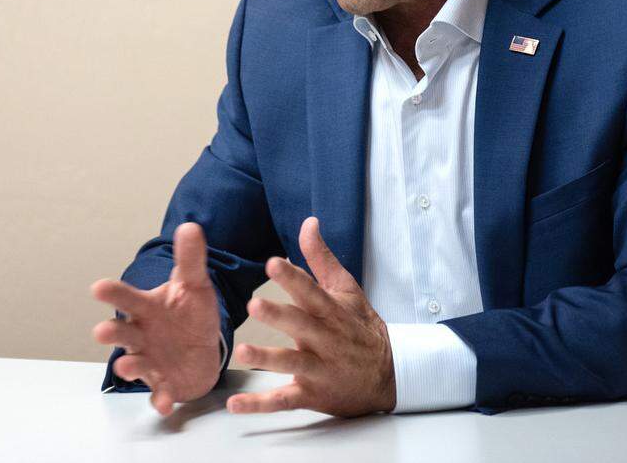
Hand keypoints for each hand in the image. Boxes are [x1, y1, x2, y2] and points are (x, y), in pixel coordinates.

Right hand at [91, 222, 220, 415]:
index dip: (113, 293)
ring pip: (135, 364)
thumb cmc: (189, 313)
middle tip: (101, 331)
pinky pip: (160, 393)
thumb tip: (189, 226)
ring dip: (129, 367)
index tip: (97, 287)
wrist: (201, 348)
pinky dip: (160, 399)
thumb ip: (189, 259)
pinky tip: (164, 403)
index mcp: (146, 308)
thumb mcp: (194, 285)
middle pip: (123, 333)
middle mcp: (141, 335)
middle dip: (111, 333)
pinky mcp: (164, 383)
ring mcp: (150, 360)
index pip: (127, 297)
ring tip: (125, 367)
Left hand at [226, 216, 395, 416]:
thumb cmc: (360, 327)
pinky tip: (236, 404)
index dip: (292, 277)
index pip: (310, 291)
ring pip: (291, 362)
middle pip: (300, 325)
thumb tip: (308, 222)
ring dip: (267, 359)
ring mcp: (319, 368)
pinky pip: (284, 400)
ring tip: (243, 352)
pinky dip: (260, 405)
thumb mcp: (347, 289)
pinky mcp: (312, 395)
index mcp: (331, 311)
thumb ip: (321, 258)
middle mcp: (325, 339)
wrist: (390, 375)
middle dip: (278, 315)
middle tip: (255, 304)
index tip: (273, 263)